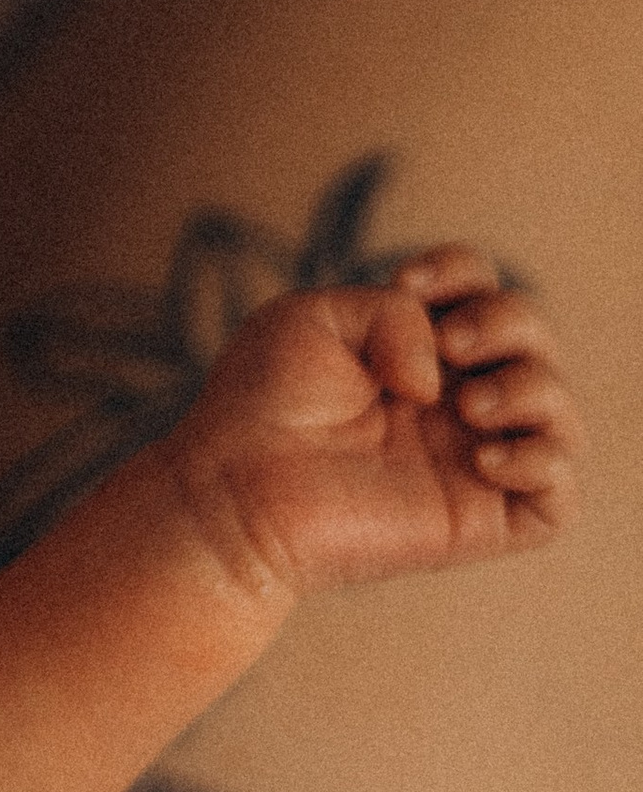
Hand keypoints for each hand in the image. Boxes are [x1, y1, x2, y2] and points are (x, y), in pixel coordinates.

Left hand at [160, 250, 580, 600]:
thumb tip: (446, 372)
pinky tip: (482, 456)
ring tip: (467, 406)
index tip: (408, 282)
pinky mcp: (477, 520)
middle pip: (534, 339)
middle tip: (449, 346)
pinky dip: (543, 464)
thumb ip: (394, 313)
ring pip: (559, 415)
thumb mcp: (314, 318)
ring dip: (534, 390)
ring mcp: (467, 459)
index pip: (482, 289)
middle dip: (509, 322)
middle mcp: (449, 399)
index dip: (464, 271)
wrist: (232, 491)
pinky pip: (558, 500)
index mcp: (413, 347)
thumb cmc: (259, 404)